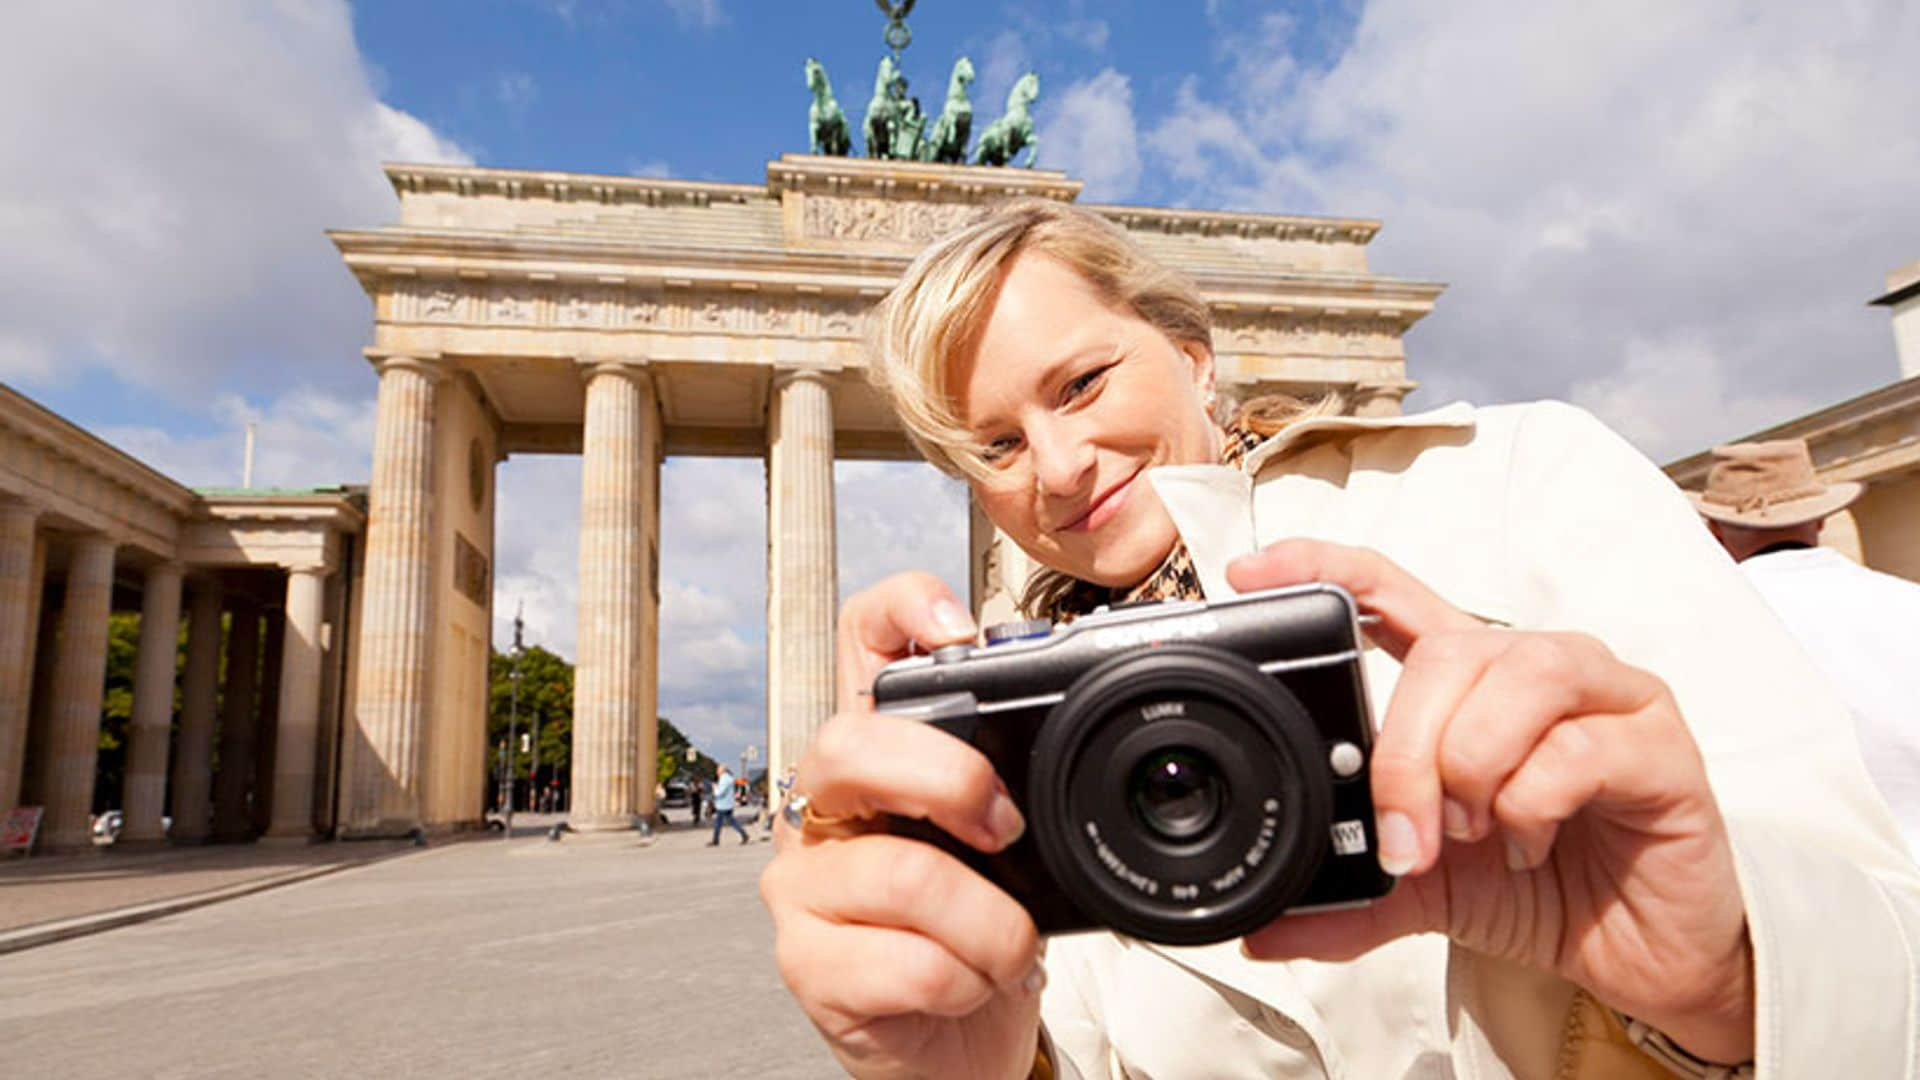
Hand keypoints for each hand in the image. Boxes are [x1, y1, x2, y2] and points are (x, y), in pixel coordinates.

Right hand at [760, 572, 1045, 1079]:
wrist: (957, 1050)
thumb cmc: (979, 935)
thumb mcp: (1010, 846)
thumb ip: (1018, 782)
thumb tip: (1084, 727)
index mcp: (877, 754)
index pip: (861, 639)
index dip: (901, 608)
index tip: (961, 630)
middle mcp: (823, 805)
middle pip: (849, 743)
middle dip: (949, 780)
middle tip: (1006, 829)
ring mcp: (802, 885)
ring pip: (895, 872)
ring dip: (988, 924)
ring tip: (1006, 948)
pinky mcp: (806, 964)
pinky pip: (901, 963)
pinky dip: (962, 980)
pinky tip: (965, 984)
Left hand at [1229, 540, 1754, 1064]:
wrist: (1642, 957)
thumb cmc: (1541, 890)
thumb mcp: (1423, 889)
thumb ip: (1348, 896)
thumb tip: (1261, 935)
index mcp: (1473, 682)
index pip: (1393, 593)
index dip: (1326, 568)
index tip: (1253, 572)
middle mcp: (1539, 669)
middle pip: (1449, 650)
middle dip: (1407, 751)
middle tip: (1405, 836)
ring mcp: (1607, 697)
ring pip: (1517, 678)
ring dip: (1472, 767)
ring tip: (1474, 832)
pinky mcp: (1662, 745)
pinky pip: (1581, 746)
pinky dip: (1535, 804)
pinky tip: (1533, 846)